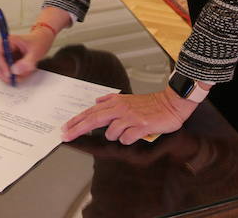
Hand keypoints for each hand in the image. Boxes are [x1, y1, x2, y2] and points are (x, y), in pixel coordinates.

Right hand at [0, 26, 54, 83]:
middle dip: (4, 74)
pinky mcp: (6, 63)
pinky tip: (23, 73)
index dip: (0, 65)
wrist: (40, 41)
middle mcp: (2, 48)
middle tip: (14, 79)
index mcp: (7, 41)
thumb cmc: (37, 42)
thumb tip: (15, 70)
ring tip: (23, 74)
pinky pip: (5, 73)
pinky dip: (13, 76)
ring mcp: (3, 56)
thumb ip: (27, 62)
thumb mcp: (36, 52)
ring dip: (9, 76)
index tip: (9, 73)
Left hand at [62, 88, 198, 144]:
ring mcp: (130, 117)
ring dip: (117, 135)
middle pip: (93, 119)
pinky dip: (129, 139)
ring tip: (128, 131)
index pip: (92, 112)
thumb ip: (111, 100)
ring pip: (111, 133)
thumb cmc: (151, 104)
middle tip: (65, 134)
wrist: (171, 104)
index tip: (66, 128)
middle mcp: (121, 109)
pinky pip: (126, 139)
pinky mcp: (140, 126)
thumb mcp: (128, 99)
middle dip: (77, 128)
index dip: (77, 121)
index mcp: (116, 102)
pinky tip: (136, 134)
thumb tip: (98, 101)